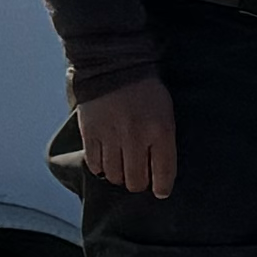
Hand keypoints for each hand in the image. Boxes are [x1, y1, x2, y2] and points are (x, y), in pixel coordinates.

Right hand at [75, 78, 178, 198]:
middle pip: (136, 181)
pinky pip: (94, 165)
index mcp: (160, 131)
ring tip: (121, 166)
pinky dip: (100, 167)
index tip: (160, 191)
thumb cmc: (146, 91)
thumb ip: (164, 142)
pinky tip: (105, 159)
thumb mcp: (166, 113)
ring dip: (119, 176)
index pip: (163, 173)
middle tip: (138, 176)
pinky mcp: (91, 133)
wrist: (115, 65)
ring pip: (114, 176)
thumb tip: (159, 173)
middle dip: (139, 183)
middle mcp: (135, 138)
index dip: (161, 188)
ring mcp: (111, 136)